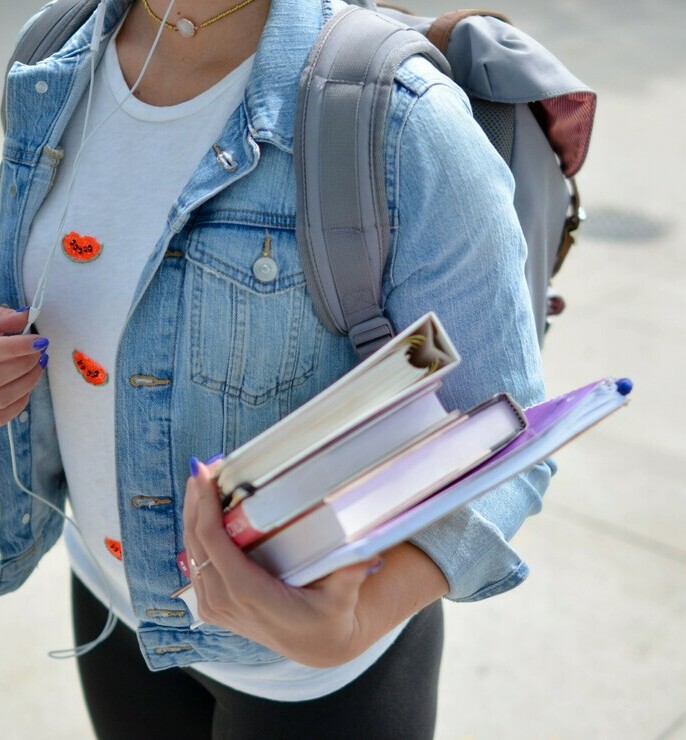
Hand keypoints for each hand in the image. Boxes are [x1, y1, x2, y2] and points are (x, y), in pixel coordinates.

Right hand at [0, 307, 47, 425]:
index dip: (19, 346)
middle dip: (27, 362)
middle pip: (1, 374)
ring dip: (29, 379)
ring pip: (5, 396)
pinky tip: (25, 382)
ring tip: (38, 364)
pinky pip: (6, 412)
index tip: (39, 341)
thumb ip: (1, 319)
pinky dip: (22, 397)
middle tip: (39, 352)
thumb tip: (26, 315)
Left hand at [183, 459, 381, 667]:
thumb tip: (368, 552)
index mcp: (249, 594)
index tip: (205, 475)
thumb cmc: (329, 616)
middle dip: (195, 502)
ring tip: (201, 481)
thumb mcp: (342, 597)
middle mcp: (225, 602)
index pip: (213, 544)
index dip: (205, 507)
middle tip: (202, 467)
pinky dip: (196, 534)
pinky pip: (196, 564)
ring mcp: (215, 607)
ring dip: (193, 515)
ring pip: (191, 552)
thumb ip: (350, 574)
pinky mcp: (214, 606)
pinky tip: (202, 511)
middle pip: (196, 542)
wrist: (317, 645)